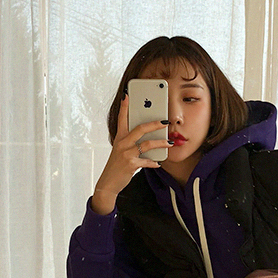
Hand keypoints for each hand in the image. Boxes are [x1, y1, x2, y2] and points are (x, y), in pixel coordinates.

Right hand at [91, 89, 168, 214]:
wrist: (108, 183)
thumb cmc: (117, 165)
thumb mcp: (121, 150)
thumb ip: (132, 142)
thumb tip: (149, 137)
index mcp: (119, 137)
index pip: (121, 118)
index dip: (124, 106)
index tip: (127, 94)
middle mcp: (122, 143)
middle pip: (140, 128)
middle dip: (155, 123)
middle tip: (166, 121)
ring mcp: (126, 153)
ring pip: (147, 144)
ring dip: (161, 143)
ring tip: (169, 142)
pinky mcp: (131, 164)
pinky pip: (147, 161)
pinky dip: (154, 162)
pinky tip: (158, 163)